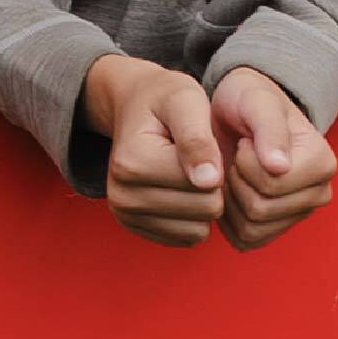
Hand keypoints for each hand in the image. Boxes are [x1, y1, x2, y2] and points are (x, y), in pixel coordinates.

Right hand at [85, 54, 224, 246]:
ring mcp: (126, 214)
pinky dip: (193, 218)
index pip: (207, 187)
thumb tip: (208, 182)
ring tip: (189, 172)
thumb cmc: (164, 99)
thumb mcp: (185, 101)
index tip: (200, 141)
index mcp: (132, 163)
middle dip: (213, 186)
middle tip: (196, 158)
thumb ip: (198, 139)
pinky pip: (187, 239)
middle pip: (205, 211)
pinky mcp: (135, 227)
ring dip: (204, 203)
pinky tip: (183, 191)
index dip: (217, 163)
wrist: (133, 105)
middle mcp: (121, 195)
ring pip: (198, 231)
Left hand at [211, 67, 337, 251]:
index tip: (246, 141)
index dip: (245, 162)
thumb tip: (280, 167)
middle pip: (260, 210)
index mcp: (322, 163)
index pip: (270, 183)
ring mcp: (299, 214)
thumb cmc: (249, 102)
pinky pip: (245, 240)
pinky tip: (229, 191)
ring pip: (251, 229)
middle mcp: (319, 193)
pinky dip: (228, 220)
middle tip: (236, 157)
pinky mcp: (277, 229)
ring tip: (233, 171)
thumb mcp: (257, 101)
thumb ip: (269, 128)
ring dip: (230, 201)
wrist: (240, 114)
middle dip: (235, 181)